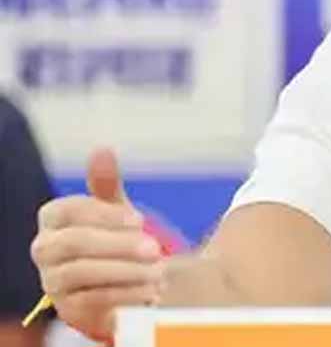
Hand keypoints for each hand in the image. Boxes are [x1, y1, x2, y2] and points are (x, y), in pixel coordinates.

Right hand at [30, 148, 163, 341]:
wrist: (120, 281)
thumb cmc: (113, 236)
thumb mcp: (113, 209)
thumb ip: (106, 183)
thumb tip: (102, 149)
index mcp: (54, 219)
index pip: (69, 211)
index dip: (105, 215)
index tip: (140, 220)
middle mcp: (46, 249)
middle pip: (72, 243)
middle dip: (117, 244)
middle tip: (156, 248)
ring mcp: (53, 280)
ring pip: (80, 273)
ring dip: (123, 270)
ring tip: (158, 270)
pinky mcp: (67, 308)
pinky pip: (91, 300)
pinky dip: (123, 293)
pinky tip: (150, 289)